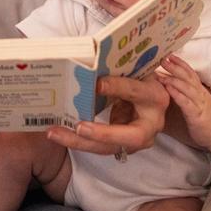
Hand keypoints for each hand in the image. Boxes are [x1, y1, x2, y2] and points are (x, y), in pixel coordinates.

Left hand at [47, 73, 167, 155]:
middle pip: (131, 136)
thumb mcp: (133, 72)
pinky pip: (100, 147)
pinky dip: (79, 141)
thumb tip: (88, 63)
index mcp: (155, 96)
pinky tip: (58, 134)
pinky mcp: (124, 146)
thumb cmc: (139, 79)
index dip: (117, 87)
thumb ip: (117, 71)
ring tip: (55, 133)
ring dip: (81, 142)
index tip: (96, 84)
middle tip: (79, 128)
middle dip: (104, 134)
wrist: (151, 101)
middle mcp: (152, 123)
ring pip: (111, 147)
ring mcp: (139, 139)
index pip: (136, 92)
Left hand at [157, 55, 210, 149]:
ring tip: (161, 74)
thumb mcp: (195, 101)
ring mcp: (198, 104)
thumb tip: (168, 82)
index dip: (180, 63)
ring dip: (173, 79)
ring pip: (187, 88)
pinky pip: (187, 103)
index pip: (189, 72)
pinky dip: (178, 95)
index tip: (169, 54)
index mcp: (198, 90)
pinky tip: (169, 90)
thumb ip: (185, 91)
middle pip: (187, 76)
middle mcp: (199, 94)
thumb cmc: (203, 116)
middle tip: (162, 59)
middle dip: (175, 67)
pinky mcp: (196, 116)